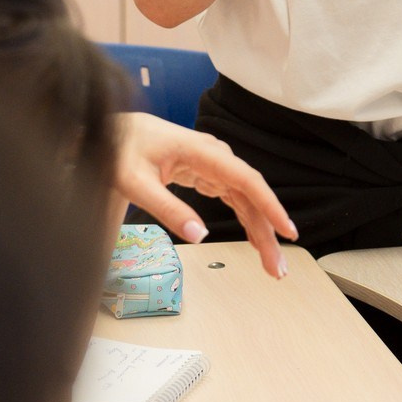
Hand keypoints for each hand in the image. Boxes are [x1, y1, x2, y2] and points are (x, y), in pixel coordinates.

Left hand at [111, 113, 297, 277]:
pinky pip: (236, 199)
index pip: (246, 180)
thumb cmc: (122, 152)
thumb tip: (200, 236)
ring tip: (271, 262)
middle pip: (252, 195)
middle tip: (277, 267)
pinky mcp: (209, 174)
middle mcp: (216, 157)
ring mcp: (215, 165)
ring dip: (261, 230)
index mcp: (202, 152)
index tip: (286, 230)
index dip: (269, 205)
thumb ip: (167, 208)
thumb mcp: (136, 183)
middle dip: (268, 231)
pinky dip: (247, 220)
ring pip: (247, 200)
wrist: (116, 134)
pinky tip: (256, 240)